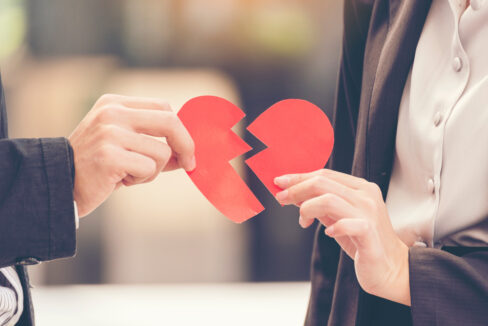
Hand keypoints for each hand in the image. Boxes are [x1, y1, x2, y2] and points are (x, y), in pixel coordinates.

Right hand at [69, 94, 194, 216]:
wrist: (59, 183)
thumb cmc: (97, 165)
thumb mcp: (123, 143)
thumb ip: (152, 141)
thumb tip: (189, 151)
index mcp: (115, 104)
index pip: (164, 106)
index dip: (182, 129)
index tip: (187, 150)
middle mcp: (112, 113)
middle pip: (170, 121)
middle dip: (186, 145)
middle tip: (189, 164)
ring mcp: (109, 133)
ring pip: (162, 152)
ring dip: (152, 170)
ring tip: (130, 173)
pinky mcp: (109, 156)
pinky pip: (149, 168)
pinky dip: (141, 178)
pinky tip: (121, 180)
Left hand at [274, 169, 409, 305]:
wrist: (392, 269)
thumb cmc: (363, 242)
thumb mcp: (337, 218)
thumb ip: (320, 204)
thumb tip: (294, 194)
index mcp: (359, 188)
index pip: (324, 174)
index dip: (299, 177)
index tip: (279, 183)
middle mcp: (366, 196)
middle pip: (323, 182)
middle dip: (296, 189)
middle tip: (281, 198)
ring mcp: (369, 213)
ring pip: (329, 199)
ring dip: (307, 208)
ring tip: (303, 222)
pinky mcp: (370, 232)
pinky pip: (346, 224)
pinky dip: (333, 227)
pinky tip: (328, 233)